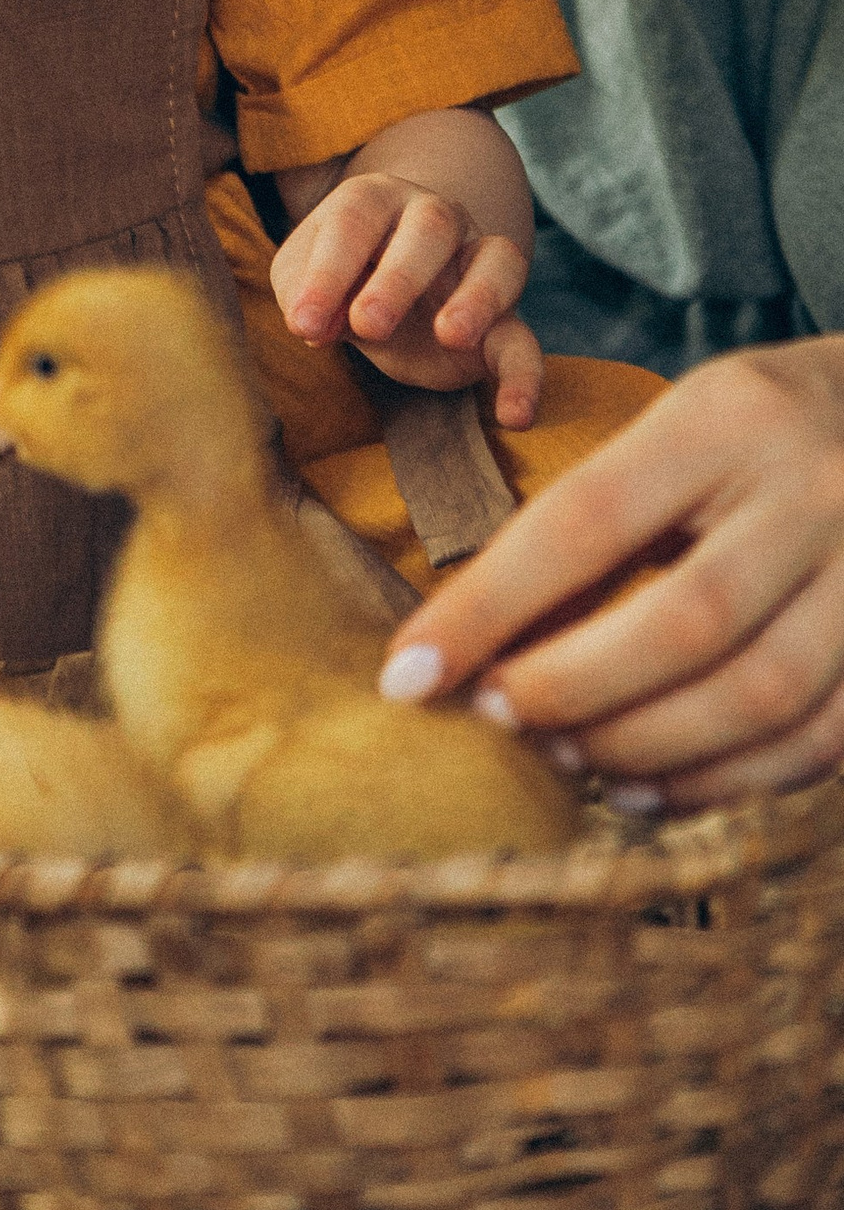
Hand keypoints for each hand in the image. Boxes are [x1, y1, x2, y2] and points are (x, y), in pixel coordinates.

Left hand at [271, 170, 541, 426]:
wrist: (387, 294)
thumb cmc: (338, 278)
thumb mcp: (299, 281)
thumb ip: (300, 291)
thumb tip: (312, 324)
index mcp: (375, 200)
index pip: (354, 221)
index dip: (328, 272)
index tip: (305, 324)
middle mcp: (435, 217)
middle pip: (432, 226)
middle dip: (400, 276)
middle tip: (369, 324)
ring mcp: (477, 262)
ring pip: (499, 261)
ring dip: (479, 298)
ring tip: (451, 335)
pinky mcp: (504, 320)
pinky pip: (525, 340)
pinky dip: (526, 377)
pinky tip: (515, 416)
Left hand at [376, 341, 843, 809]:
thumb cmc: (754, 433)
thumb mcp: (679, 425)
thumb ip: (598, 511)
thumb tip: (474, 636)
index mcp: (725, 420)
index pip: (585, 520)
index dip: (486, 607)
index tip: (407, 674)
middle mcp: (812, 491)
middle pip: (682, 620)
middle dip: (570, 687)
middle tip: (497, 718)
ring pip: (759, 694)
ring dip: (643, 746)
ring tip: (565, 759)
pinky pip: (818, 739)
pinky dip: (724, 782)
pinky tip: (648, 789)